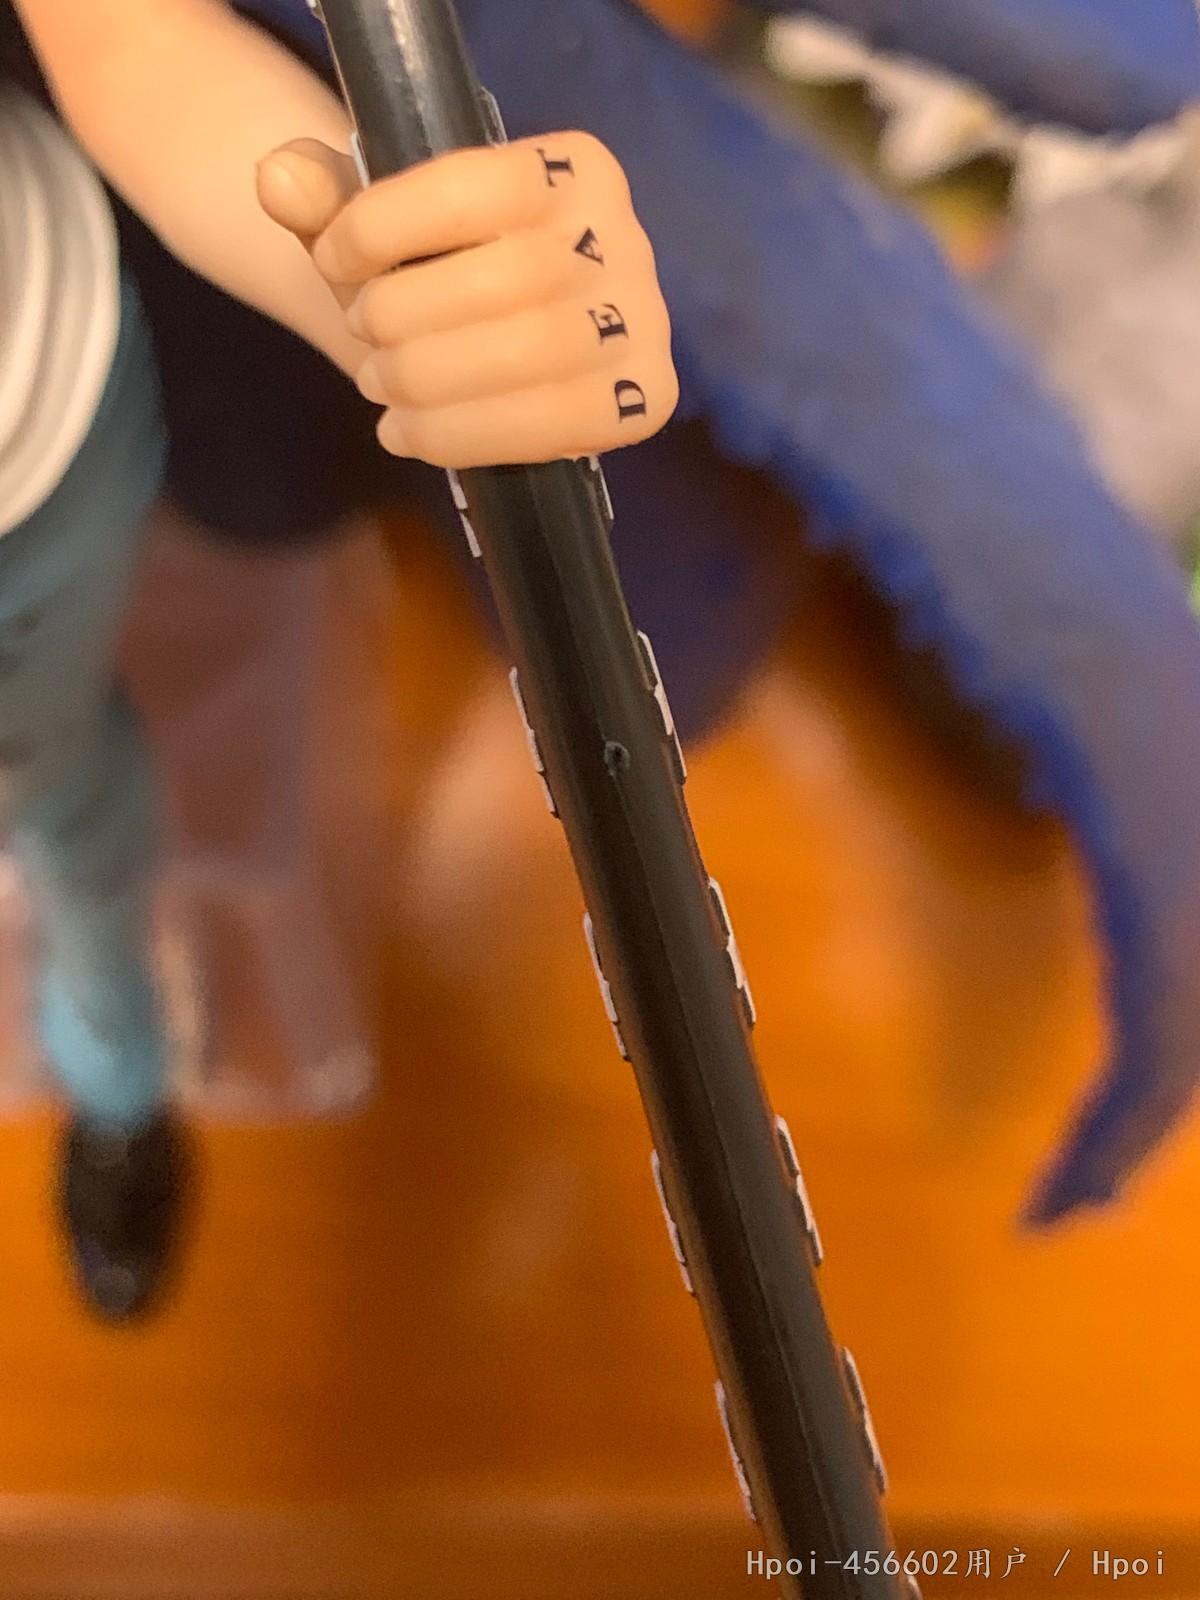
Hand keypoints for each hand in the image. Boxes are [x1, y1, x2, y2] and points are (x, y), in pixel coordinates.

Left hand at [256, 131, 678, 467]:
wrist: (491, 343)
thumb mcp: (376, 230)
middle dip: (405, 322)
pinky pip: (556, 425)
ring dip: (430, 382)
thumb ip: (323, 197)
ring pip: (532, 354)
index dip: (380, 227)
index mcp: (569, 167)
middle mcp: (622, 235)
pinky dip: (466, 436)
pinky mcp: (645, 398)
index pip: (469, 187)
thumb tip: (278, 176)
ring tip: (381, 391)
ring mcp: (645, 321)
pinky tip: (412, 434)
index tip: (330, 260)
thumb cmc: (433, 274)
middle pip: (506, 281)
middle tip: (363, 345)